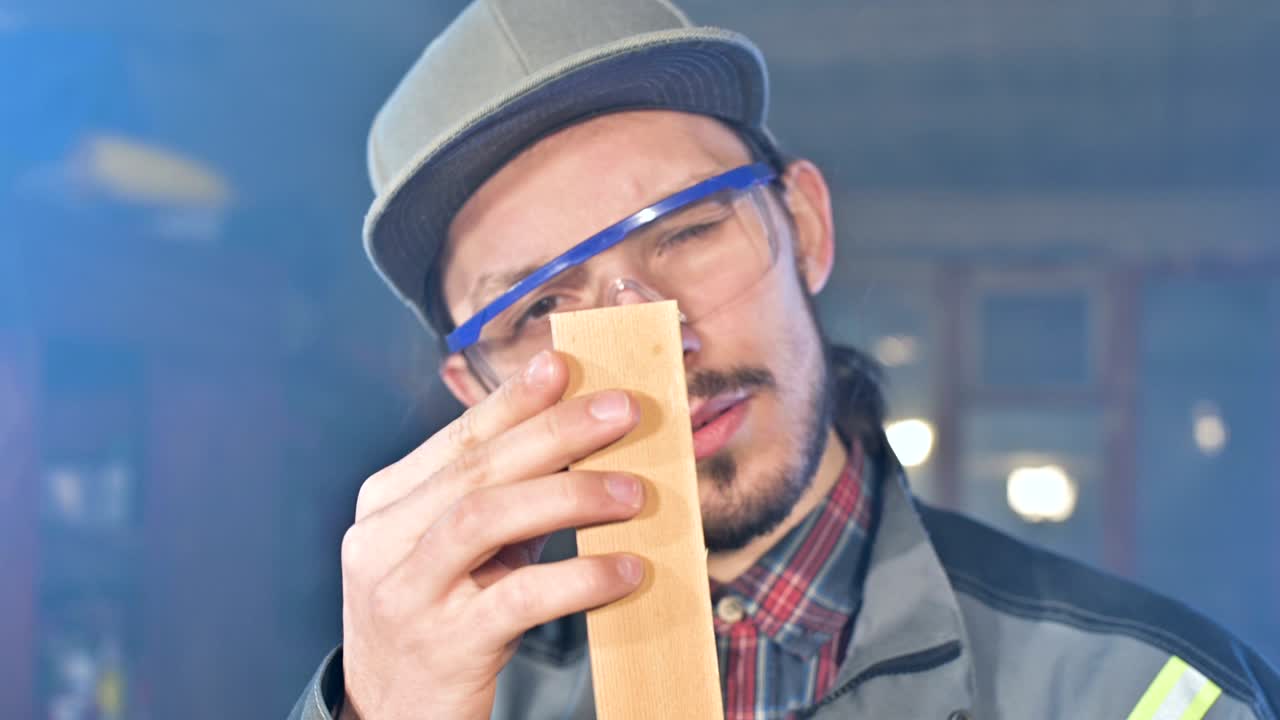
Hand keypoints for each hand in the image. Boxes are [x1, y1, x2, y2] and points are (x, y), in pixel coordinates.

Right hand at [339, 351, 645, 718]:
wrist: (391, 719)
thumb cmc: (439, 622)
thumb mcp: (458, 556)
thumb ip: (504, 502)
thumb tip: (582, 448)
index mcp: (385, 505)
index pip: (458, 439)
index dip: (513, 399)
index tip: (564, 364)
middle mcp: (382, 541)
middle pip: (476, 468)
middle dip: (554, 431)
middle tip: (621, 410)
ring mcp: (405, 593)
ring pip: (485, 518)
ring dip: (568, 495)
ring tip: (634, 492)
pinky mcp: (442, 645)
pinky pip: (516, 598)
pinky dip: (578, 578)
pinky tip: (625, 570)